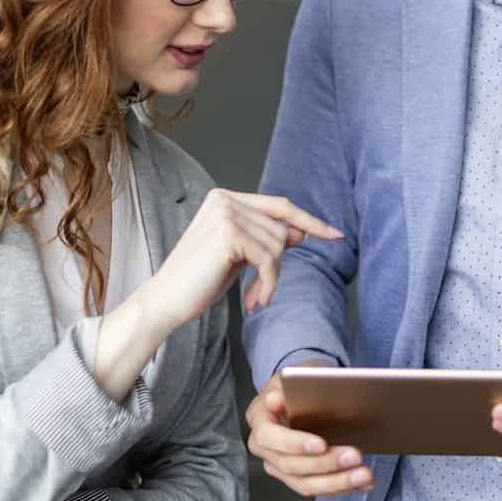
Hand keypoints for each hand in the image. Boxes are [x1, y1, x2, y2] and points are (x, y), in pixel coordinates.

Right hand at [143, 191, 341, 337]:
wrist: (165, 302)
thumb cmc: (198, 281)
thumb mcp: (240, 257)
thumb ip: (266, 239)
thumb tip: (301, 231)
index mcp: (224, 198)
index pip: (279, 206)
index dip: (310, 221)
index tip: (336, 235)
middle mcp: (224, 199)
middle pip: (281, 229)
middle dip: (277, 264)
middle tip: (261, 291)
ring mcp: (226, 214)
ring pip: (278, 246)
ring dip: (271, 278)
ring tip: (255, 297)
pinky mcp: (229, 234)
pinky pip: (269, 260)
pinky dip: (268, 285)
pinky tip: (254, 300)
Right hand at [245, 370, 374, 497]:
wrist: (302, 394)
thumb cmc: (299, 384)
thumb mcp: (295, 374)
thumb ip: (288, 385)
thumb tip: (275, 400)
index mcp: (259, 419)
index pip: (269, 436)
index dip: (294, 443)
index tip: (321, 443)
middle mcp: (264, 448)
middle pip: (291, 465)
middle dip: (325, 464)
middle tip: (354, 456)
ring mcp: (279, 466)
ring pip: (305, 484)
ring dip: (338, 482)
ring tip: (364, 476)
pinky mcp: (297, 478)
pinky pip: (318, 489)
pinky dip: (343, 487)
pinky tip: (364, 482)